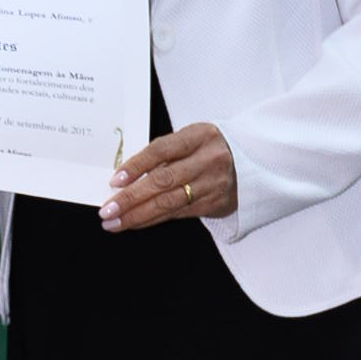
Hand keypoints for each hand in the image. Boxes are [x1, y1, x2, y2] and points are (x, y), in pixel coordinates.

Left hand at [100, 121, 236, 231]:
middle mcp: (208, 160)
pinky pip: (177, 214)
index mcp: (200, 136)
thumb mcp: (192, 139)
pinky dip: (152, 219)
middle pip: (163, 181)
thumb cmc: (209, 148)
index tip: (114, 180)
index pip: (161, 150)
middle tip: (108, 210)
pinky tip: (135, 223)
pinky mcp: (215, 204)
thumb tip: (126, 177)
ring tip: (114, 222)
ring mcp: (213, 184)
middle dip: (131, 198)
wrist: (253, 161)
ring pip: (169, 203)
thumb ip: (164, 153)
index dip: (136, 166)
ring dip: (137, 215)